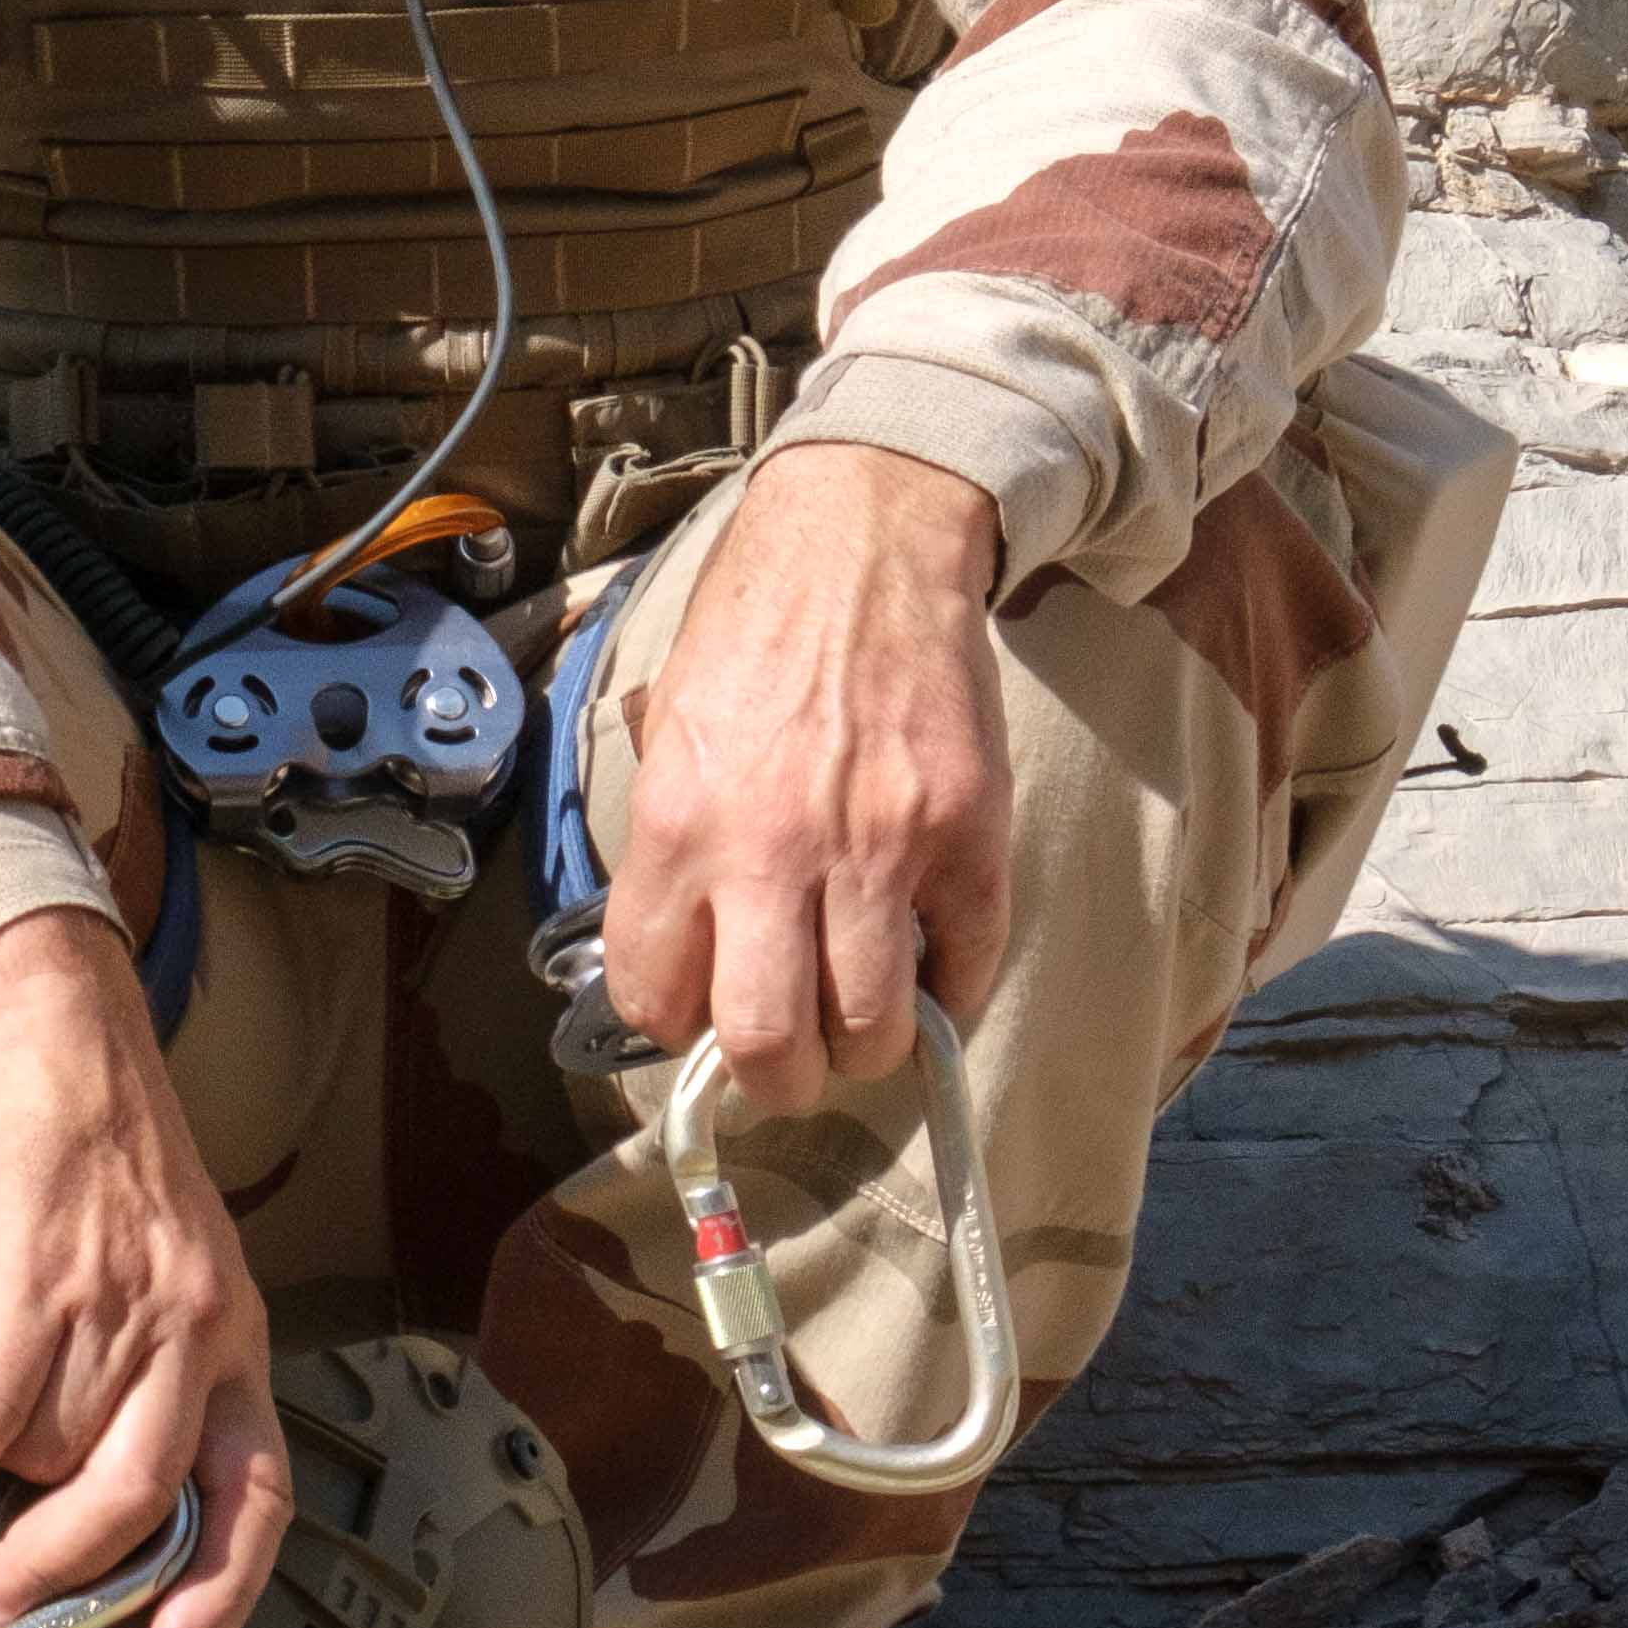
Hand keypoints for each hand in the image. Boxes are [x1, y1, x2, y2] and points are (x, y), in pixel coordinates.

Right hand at [0, 900, 295, 1627]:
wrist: (61, 1031)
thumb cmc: (105, 1156)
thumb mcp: (168, 1273)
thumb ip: (140, 1376)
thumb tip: (62, 1490)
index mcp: (236, 1340)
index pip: (255, 1492)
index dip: (220, 1588)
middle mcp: (194, 1332)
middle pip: (136, 1499)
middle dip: (52, 1577)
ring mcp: (120, 1302)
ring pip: (51, 1452)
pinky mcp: (37, 1270)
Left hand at [597, 442, 1010, 1112]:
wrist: (863, 545)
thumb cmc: (753, 632)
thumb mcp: (668, 731)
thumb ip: (668, 844)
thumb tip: (671, 949)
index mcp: (681, 827)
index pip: (657, 996)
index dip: (673, 1028)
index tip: (694, 1019)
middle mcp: (775, 852)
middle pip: (771, 1046)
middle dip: (776, 1081)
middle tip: (787, 1062)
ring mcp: (882, 851)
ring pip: (875, 1029)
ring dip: (865, 1048)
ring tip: (858, 1021)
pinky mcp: (969, 840)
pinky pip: (969, 969)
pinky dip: (950, 995)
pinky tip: (927, 969)